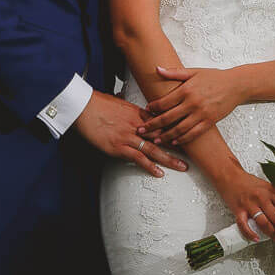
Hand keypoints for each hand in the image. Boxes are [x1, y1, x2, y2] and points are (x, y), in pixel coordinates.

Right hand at [69, 89, 189, 177]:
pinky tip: (158, 173)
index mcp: (137, 113)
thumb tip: (126, 103)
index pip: (160, 123)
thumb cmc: (96, 103)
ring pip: (153, 149)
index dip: (174, 131)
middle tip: (191, 155)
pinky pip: (138, 158)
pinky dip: (149, 166)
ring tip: (182, 167)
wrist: (83, 106)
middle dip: (178, 146)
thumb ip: (125, 107)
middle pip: (162, 137)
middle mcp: (136, 125)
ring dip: (169, 159)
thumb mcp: (116, 101)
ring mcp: (128, 136)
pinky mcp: (118, 146)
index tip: (185, 136)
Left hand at [141, 65, 247, 144]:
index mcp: (186, 90)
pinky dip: (183, 139)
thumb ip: (174, 73)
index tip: (146, 111)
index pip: (164, 102)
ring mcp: (201, 114)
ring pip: (179, 129)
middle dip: (153, 125)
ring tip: (155, 140)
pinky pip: (194, 133)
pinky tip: (174, 142)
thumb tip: (157, 69)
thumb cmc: (214, 77)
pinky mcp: (210, 122)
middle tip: (142, 131)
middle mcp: (192, 103)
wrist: (236, 85)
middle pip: (168, 117)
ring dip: (165, 136)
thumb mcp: (193, 72)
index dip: (153, 108)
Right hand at [220, 167, 274, 244]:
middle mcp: (261, 197)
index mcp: (271, 191)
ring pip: (265, 223)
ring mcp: (249, 204)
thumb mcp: (266, 186)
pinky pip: (244, 225)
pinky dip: (251, 234)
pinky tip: (257, 238)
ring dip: (274, 234)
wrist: (229, 175)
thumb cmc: (248, 182)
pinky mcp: (238, 210)